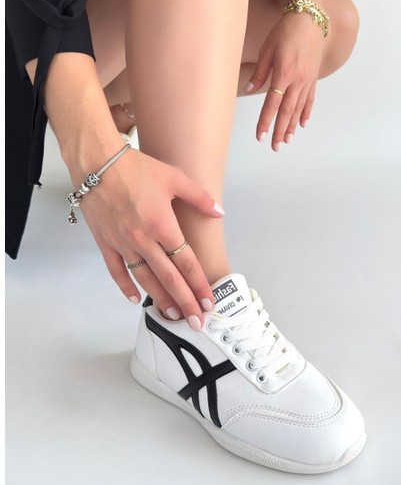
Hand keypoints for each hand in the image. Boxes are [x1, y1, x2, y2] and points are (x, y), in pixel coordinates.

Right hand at [76, 149, 224, 328]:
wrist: (97, 162)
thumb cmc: (136, 167)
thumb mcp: (174, 177)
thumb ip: (199, 198)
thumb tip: (219, 212)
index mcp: (163, 225)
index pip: (187, 262)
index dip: (199, 284)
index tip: (209, 302)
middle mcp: (143, 239)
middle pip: (169, 278)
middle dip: (185, 302)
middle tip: (197, 321)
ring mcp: (123, 243)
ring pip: (145, 279)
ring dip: (160, 299)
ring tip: (173, 315)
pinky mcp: (105, 243)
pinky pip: (117, 271)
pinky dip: (126, 287)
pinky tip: (135, 299)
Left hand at [246, 12, 323, 149]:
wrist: (309, 18)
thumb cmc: (284, 31)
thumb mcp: (267, 50)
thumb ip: (259, 73)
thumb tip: (250, 91)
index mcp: (283, 74)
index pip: (272, 104)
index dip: (266, 122)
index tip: (260, 136)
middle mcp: (297, 81)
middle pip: (287, 112)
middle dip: (280, 131)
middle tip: (275, 147)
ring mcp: (307, 80)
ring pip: (298, 108)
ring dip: (292, 126)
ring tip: (287, 141)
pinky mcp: (313, 77)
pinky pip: (310, 99)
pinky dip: (305, 113)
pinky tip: (302, 124)